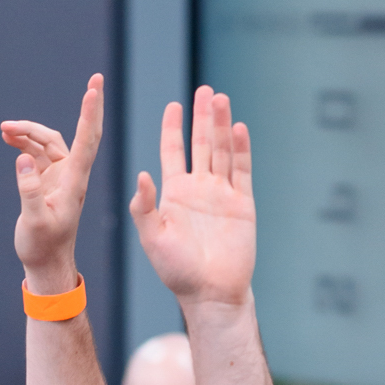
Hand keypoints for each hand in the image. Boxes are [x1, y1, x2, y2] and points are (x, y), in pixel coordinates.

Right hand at [2, 75, 103, 293]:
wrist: (46, 263)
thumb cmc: (43, 246)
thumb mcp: (34, 222)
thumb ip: (28, 190)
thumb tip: (21, 159)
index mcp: (73, 182)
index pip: (86, 141)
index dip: (90, 114)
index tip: (95, 90)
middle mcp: (72, 174)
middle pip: (78, 133)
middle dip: (88, 106)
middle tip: (95, 80)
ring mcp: (61, 175)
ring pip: (50, 140)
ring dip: (30, 131)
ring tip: (3, 130)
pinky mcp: (48, 179)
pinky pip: (39, 151)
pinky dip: (25, 142)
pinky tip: (8, 139)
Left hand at [129, 87, 255, 306]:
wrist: (211, 293)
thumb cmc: (177, 272)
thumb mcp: (152, 239)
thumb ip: (143, 208)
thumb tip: (142, 175)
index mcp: (175, 194)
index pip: (173, 151)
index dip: (173, 128)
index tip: (173, 105)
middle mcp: (199, 189)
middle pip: (201, 144)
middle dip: (202, 117)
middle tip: (204, 92)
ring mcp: (222, 195)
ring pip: (222, 152)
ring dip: (221, 126)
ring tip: (220, 99)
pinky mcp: (243, 205)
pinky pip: (242, 172)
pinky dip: (240, 150)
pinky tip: (239, 129)